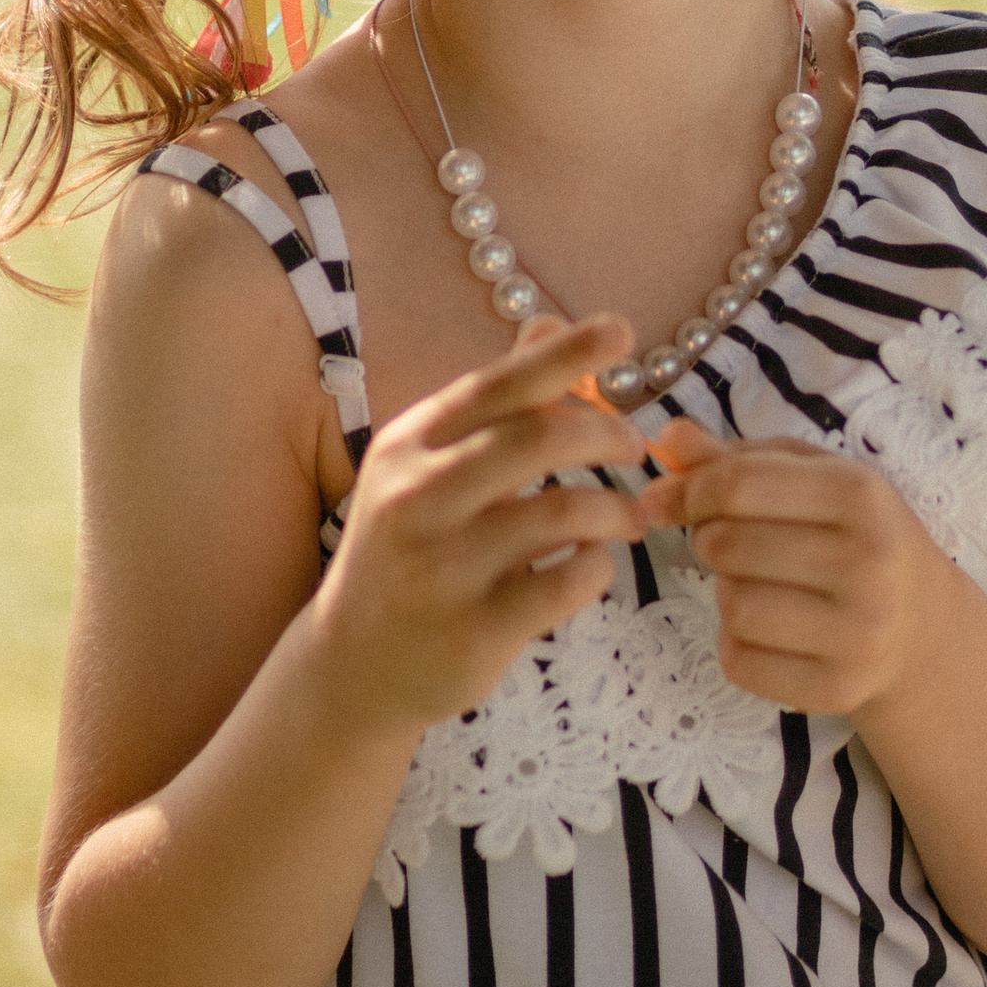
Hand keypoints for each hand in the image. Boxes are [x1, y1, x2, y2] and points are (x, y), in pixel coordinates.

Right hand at [311, 314, 652, 737]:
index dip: (565, 355)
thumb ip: (492, 402)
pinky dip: (597, 567)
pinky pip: (566, 584)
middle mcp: (418, 498)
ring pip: (564, 512)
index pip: (498, 385)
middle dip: (606, 433)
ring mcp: (443, 568)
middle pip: (539, 438)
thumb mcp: (427, 468)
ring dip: (615, 507)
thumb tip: (547, 320)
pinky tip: (593, 564)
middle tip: (637, 446)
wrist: (349, 666)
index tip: (621, 331)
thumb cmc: (406, 551)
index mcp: (410, 446)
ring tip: (629, 516)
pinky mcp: (473, 630)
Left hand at [650, 438, 944, 717]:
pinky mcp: (837, 688)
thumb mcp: (817, 480)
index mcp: (860, 493)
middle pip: (728, 545)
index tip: (670, 498)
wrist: (924, 627)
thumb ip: (741, 458)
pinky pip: (740, 664)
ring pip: (732, 607)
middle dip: (709, 539)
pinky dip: (736, 644)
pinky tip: (768, 630)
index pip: (738, 485)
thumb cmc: (858, 536)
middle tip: (727, 542)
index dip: (689, 490)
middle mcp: (866, 561)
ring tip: (757, 584)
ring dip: (727, 593)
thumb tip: (668, 438)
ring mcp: (856, 631)